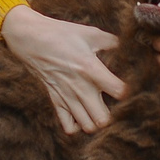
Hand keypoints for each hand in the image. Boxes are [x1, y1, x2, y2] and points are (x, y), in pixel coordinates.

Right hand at [0, 5, 126, 135]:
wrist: (31, 39)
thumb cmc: (61, 34)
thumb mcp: (89, 32)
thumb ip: (112, 41)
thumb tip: (129, 45)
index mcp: (90, 68)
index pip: (118, 90)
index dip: (128, 91)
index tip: (128, 87)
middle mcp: (79, 87)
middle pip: (102, 119)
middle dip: (113, 115)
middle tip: (115, 104)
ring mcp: (66, 96)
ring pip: (87, 126)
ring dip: (97, 121)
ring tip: (100, 110)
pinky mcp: (55, 101)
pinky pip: (67, 126)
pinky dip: (77, 126)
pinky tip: (83, 114)